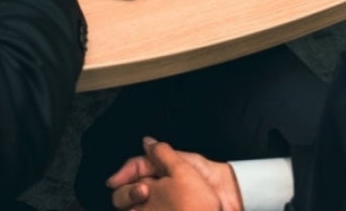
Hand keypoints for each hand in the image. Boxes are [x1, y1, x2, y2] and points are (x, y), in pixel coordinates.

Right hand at [108, 137, 241, 210]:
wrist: (230, 198)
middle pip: (131, 189)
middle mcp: (159, 189)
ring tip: (144, 201)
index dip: (124, 174)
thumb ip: (163, 153)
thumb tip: (145, 141)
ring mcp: (161, 205)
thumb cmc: (211, 179)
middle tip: (141, 192)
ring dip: (133, 204)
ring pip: (136, 206)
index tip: (115, 181)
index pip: (136, 169)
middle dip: (128, 190)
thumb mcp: (187, 162)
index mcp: (161, 171)